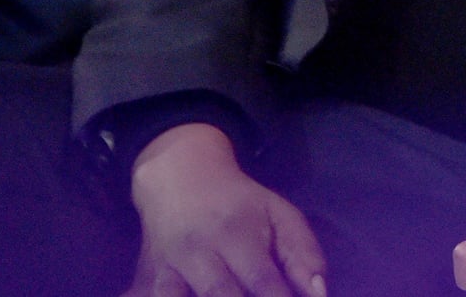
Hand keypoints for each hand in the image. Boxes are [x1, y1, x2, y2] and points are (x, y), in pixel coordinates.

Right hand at [124, 122, 326, 296]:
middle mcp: (197, 252)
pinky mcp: (145, 281)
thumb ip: (303, 253)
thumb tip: (320, 293)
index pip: (261, 280)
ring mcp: (165, 269)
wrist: (180, 179)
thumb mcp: (279, 214)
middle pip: (220, 295)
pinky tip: (187, 296)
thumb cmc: (240, 204)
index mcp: (236, 233)